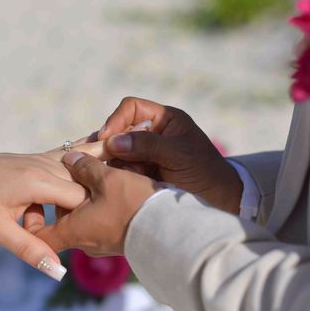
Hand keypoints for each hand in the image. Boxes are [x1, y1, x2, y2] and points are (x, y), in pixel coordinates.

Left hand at [0, 144, 105, 279]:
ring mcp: (38, 159)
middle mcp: (43, 164)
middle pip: (83, 189)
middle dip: (74, 215)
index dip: (82, 222)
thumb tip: (58, 272)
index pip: (84, 200)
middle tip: (41, 234)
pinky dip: (56, 191)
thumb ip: (30, 250)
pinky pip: (59, 172)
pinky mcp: (32, 160)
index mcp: (38, 180)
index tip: (68, 241)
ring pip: (72, 180)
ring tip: (30, 225)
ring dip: (63, 205)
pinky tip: (30, 212)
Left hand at [31, 152, 159, 255]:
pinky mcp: (119, 238)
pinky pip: (100, 218)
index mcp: (73, 229)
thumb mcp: (107, 179)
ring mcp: (103, 243)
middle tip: (72, 172)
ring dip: (85, 196)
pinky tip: (111, 184)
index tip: (35, 200)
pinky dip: (100, 202)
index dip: (32, 219)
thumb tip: (70, 159)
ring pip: (83, 216)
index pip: (39, 235)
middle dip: (63, 196)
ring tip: (95, 173)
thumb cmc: (135, 206)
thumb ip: (84, 167)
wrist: (174, 232)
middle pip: (62, 219)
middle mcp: (84, 241)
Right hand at [97, 97, 241, 213]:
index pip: (131, 108)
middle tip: (91, 158)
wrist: (218, 202)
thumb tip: (113, 142)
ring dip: (109, 163)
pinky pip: (117, 170)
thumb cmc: (205, 173)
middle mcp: (150, 134)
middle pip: (117, 131)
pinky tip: (106, 182)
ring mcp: (142, 155)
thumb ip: (148, 145)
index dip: (116, 120)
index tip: (107, 139)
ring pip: (113, 152)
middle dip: (106, 145)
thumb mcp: (179, 155)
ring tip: (103, 174)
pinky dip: (112, 175)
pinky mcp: (138, 174)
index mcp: (164, 120)